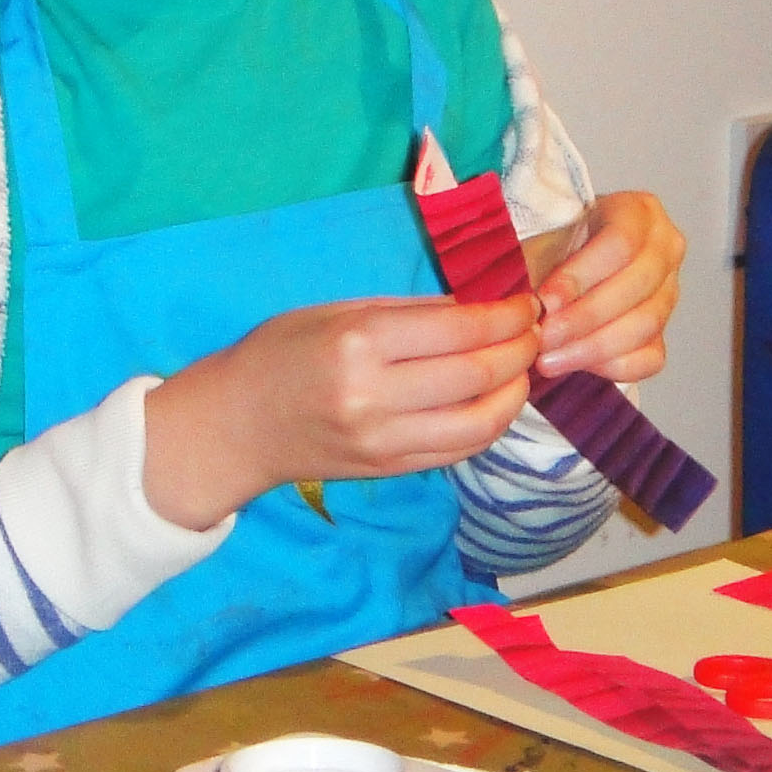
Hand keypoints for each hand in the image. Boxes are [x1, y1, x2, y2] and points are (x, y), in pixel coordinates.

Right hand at [141, 295, 538, 530]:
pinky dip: (490, 423)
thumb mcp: (338, 311)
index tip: (528, 302)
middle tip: (534, 330)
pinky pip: (460, 450)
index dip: (507, 315)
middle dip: (521, 348)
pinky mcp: (390, 469)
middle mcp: (375, 396)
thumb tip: (481, 305)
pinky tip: (496, 400)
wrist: (237, 425)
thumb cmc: (282, 353)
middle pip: (479, 373)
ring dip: (516, 392)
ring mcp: (384, 441)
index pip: (461, 328)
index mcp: (360, 343)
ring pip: (481, 421)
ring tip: (523, 367)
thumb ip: (412, 311)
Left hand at [523, 189, 685, 380]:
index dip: (582, 275)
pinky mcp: (663, 333)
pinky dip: (612, 366)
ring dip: (592, 347)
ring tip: (550, 358)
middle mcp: (665, 250)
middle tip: (544, 335)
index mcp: (640, 212)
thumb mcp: (549, 229)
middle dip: (584, 318)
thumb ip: (542, 252)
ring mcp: (669, 294)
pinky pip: (649, 358)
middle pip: (635, 287)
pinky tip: (577, 364)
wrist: (569, 258)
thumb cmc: (556, 240)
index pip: (621, 243)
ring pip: (644, 326)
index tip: (546, 299)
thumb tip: (533, 299)